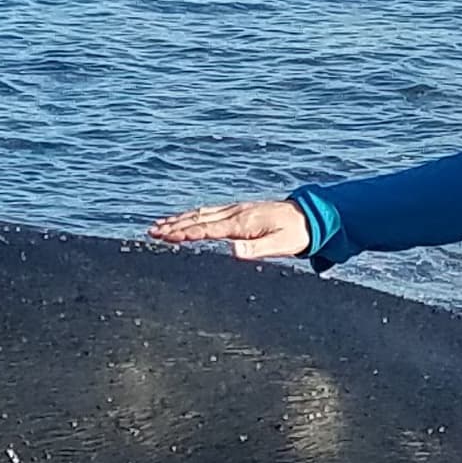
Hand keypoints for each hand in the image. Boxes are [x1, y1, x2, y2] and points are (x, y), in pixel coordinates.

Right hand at [149, 197, 313, 261]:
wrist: (311, 215)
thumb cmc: (296, 233)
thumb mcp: (280, 245)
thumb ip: (256, 249)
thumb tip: (233, 252)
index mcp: (242, 223)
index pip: (206, 228)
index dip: (184, 233)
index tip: (164, 237)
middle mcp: (236, 213)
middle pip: (198, 218)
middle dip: (173, 225)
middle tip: (150, 232)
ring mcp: (237, 210)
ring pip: (201, 213)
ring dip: (179, 219)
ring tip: (159, 226)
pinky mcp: (240, 211)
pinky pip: (210, 211)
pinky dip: (192, 215)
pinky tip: (185, 219)